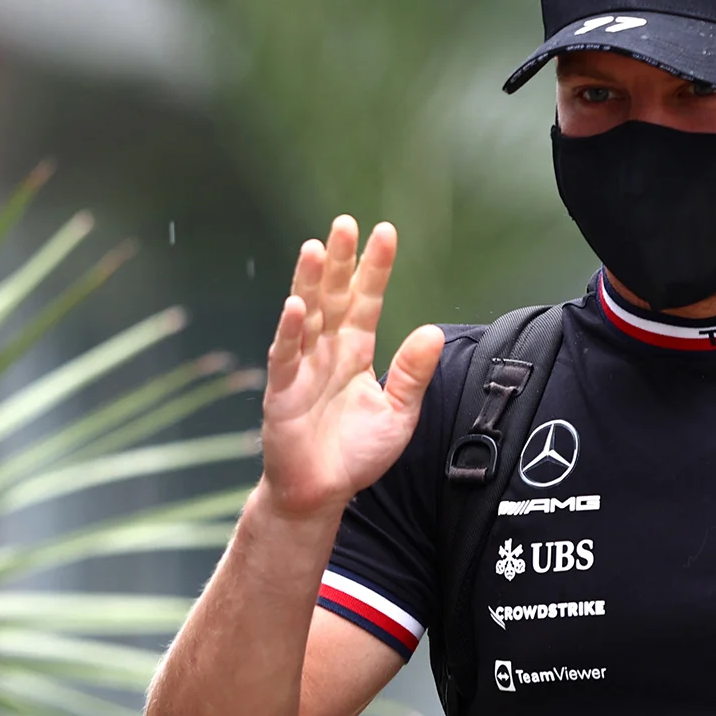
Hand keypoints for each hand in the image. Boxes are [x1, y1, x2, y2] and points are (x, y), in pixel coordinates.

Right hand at [258, 217, 443, 519]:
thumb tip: (433, 332)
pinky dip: (289, 331)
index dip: (375, 268)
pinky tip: (296, 305)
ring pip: (306, 316)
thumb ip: (413, 374)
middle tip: (345, 223)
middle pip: (334, 296)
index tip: (385, 232)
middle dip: (340, 261)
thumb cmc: (357, 452)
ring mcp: (302, 367)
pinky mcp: (282, 391)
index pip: (366, 300)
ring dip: (310, 283)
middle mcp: (327, 350)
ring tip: (318, 249)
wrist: (321, 492)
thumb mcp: (399, 414)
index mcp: (356, 350)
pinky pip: (285, 356)